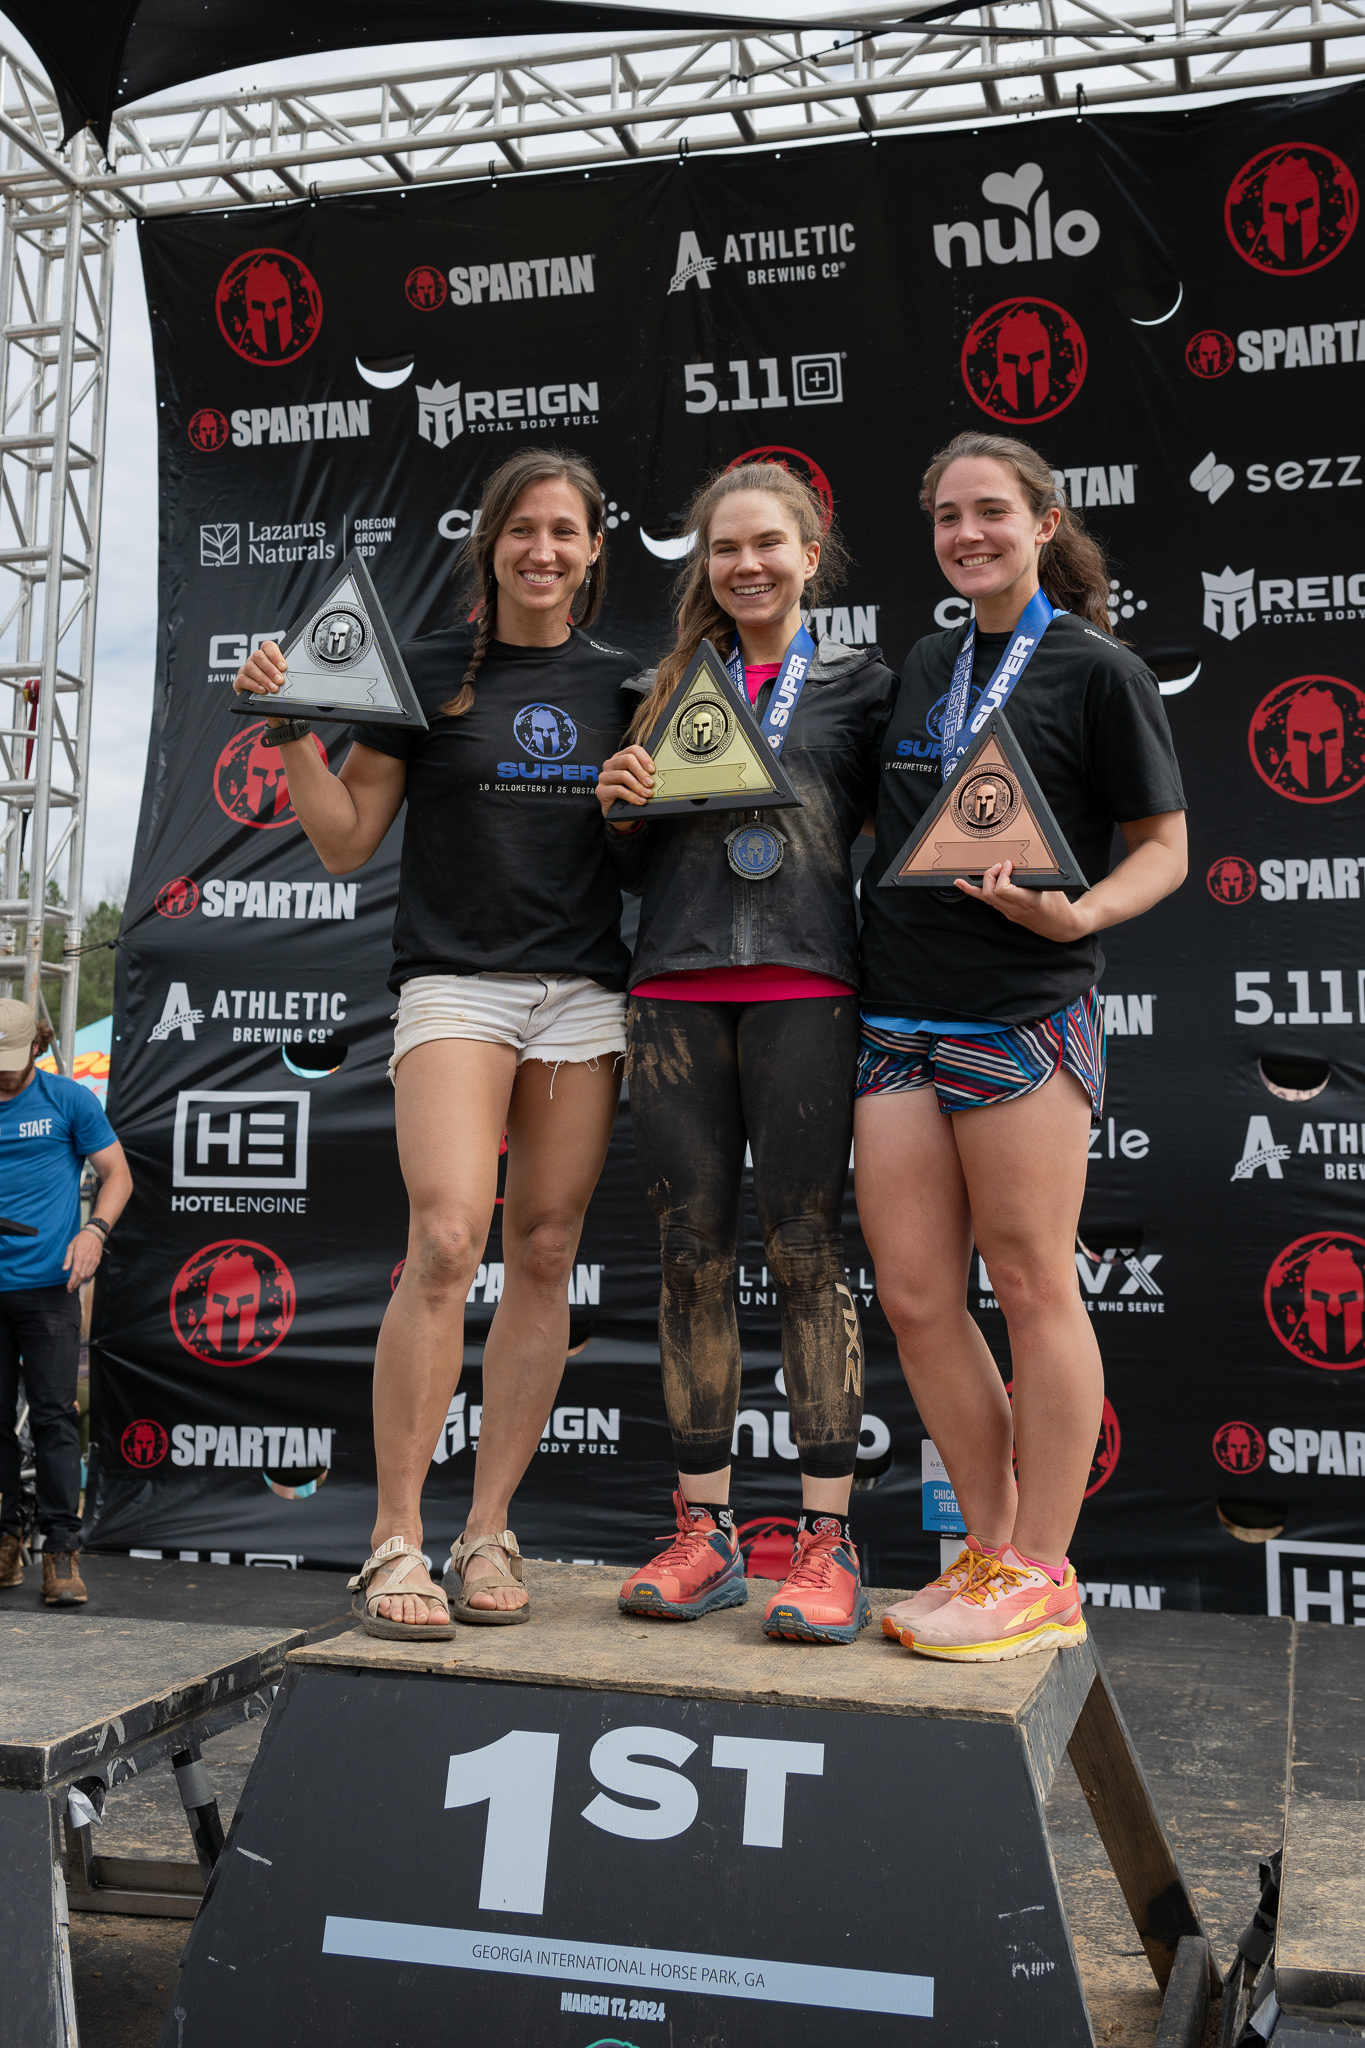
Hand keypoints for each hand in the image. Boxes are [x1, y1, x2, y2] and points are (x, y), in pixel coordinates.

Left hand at [63, 1227, 103, 1290]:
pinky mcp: (97, 1261)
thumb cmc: (81, 1239)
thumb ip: (67, 1259)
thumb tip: (65, 1269)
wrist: (95, 1234)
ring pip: (87, 1275)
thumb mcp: (71, 1246)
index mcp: (79, 1256)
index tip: (68, 1287)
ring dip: (81, 1282)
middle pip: (82, 1276)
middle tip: (70, 1289)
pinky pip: (92, 1272)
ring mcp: (93, 1261)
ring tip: (75, 1285)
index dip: (72, 1282)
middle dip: (76, 1284)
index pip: (76, 1273)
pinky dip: (87, 1277)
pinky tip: (83, 1279)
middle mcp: (87, 1260)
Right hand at [233, 639, 287, 728]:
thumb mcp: (286, 682)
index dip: (275, 655)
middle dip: (270, 669)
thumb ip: (288, 675)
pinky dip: (253, 685)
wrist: (273, 710)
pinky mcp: (239, 682)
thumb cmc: (280, 692)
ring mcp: (245, 670)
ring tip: (273, 688)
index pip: (268, 646)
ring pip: (250, 667)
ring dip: (263, 678)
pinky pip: (242, 680)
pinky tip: (262, 690)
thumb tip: (294, 674)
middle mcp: (254, 661)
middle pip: (258, 656)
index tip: (283, 666)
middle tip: (279, 680)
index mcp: (267, 656)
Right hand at [596, 744, 654, 822]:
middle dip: (642, 772)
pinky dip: (632, 796)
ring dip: (638, 785)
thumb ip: (645, 773)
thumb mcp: (639, 781)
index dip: (644, 758)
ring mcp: (604, 777)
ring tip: (647, 794)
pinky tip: (640, 801)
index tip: (653, 770)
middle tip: (651, 783)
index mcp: (620, 758)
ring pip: (623, 775)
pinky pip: (618, 790)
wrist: (619, 814)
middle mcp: (610, 765)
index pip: (633, 749)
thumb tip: (659, 773)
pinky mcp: (601, 790)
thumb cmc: (630, 794)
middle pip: (627, 759)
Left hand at [954, 861, 1093, 940]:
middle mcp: (1016, 910)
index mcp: (1028, 901)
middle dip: (990, 876)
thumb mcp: (1052, 886)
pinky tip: (964, 886)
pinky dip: (976, 893)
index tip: (1009, 864)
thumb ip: (1036, 875)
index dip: (1002, 874)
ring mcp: (1010, 913)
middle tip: (999, 866)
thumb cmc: (1060, 904)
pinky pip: (990, 903)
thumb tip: (1021, 859)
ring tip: (960, 879)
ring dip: (974, 886)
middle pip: (990, 894)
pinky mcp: (1008, 914)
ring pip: (985, 900)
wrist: (1061, 926)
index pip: (1003, 889)